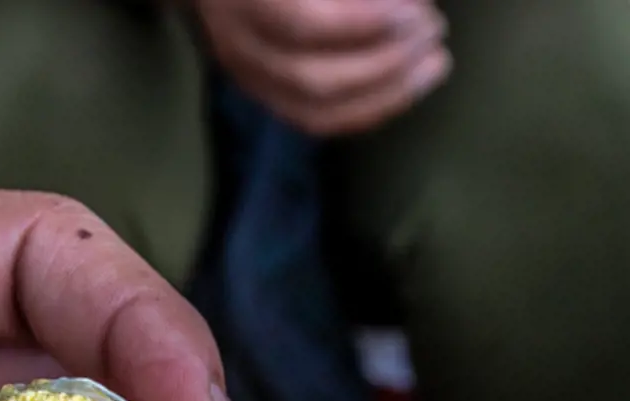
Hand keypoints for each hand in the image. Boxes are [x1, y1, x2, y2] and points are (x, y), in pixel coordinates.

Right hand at [194, 0, 451, 136]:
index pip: (302, 24)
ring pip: (313, 109)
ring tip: (433, 63)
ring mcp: (245, 72)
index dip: (366, 23)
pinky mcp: (261, 89)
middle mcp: (236, 41)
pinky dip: (366, 109)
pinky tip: (405, 86)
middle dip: (386, 61)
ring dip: (384, 93)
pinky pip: (314, 119)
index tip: (416, 9)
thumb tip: (409, 2)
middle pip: (311, 78)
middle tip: (432, 30)